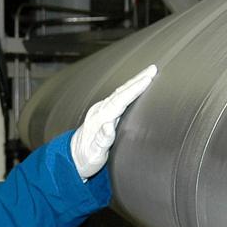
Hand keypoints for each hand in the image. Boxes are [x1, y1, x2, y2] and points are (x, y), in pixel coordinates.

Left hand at [70, 64, 156, 178]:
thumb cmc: (85, 158)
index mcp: (99, 120)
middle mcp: (99, 111)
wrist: (72, 158)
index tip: (147, 79)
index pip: (120, 101)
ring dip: (134, 82)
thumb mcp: (94, 154)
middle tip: (153, 69)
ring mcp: (100, 111)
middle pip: (121, 92)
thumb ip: (102, 140)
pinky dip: (128, 89)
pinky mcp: (102, 113)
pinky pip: (118, 97)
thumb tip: (109, 126)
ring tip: (148, 73)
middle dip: (137, 80)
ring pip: (120, 92)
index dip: (134, 90)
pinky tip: (135, 85)